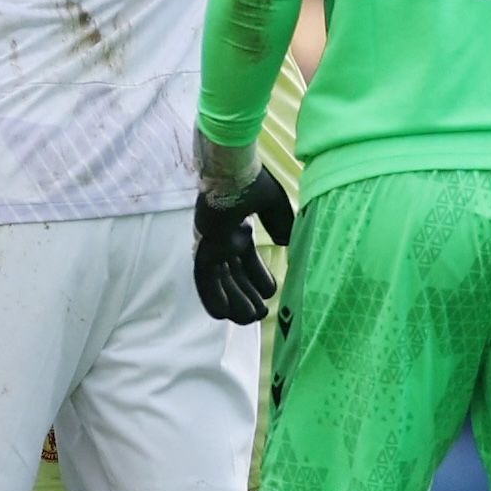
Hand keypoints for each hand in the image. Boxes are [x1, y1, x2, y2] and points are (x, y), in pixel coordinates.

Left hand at [192, 167, 291, 323]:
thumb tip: (286, 242)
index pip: (248, 261)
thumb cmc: (250, 181)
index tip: (271, 291)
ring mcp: (214, 245)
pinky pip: (206, 279)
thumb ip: (280, 222)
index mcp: (238, 229)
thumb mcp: (273, 203)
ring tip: (249, 319)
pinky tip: (222, 315)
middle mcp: (225, 240)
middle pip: (235, 275)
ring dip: (235, 302)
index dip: (259, 277)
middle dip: (247, 296)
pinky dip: (213, 296)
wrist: (232, 171)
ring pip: (223, 281)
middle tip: (261, 314)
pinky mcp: (205, 248)